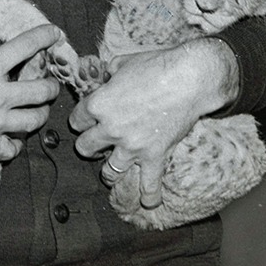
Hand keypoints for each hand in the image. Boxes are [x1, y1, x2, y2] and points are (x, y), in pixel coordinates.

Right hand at [0, 15, 60, 163]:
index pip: (26, 46)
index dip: (44, 36)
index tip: (55, 34)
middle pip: (41, 91)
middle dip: (51, 85)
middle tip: (51, 82)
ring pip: (33, 121)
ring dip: (42, 113)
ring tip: (41, 108)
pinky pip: (10, 149)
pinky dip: (17, 144)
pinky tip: (16, 137)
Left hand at [68, 38, 238, 207]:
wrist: (189, 78)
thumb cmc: (156, 65)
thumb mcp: (123, 62)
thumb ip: (108, 72)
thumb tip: (104, 75)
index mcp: (98, 104)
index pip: (77, 120)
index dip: (82, 119)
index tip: (89, 119)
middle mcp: (110, 128)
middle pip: (85, 148)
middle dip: (89, 145)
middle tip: (97, 142)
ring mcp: (132, 146)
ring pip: (109, 171)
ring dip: (109, 171)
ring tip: (111, 170)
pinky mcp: (154, 156)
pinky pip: (148, 185)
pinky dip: (148, 197)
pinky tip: (148, 203)